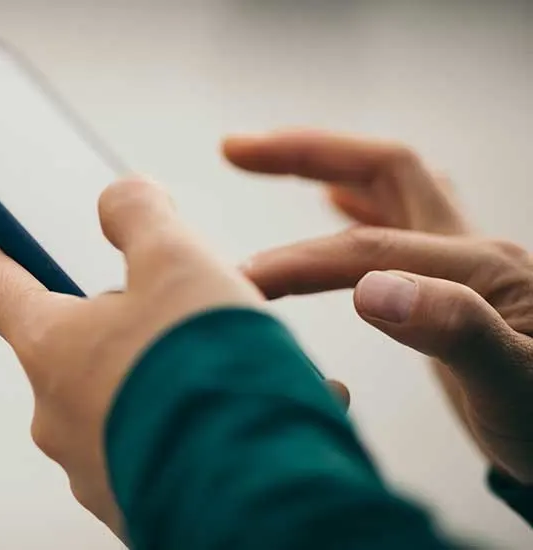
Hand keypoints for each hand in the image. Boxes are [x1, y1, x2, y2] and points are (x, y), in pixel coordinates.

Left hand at [0, 178, 266, 532]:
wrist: (252, 499)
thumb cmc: (206, 377)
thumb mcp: (178, 264)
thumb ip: (140, 216)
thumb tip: (118, 200)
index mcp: (51, 348)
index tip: (0, 234)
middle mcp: (58, 415)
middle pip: (78, 344)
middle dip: (131, 318)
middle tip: (186, 305)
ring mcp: (94, 466)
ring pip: (129, 397)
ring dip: (176, 375)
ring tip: (246, 368)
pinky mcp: (136, 502)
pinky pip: (161, 446)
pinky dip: (200, 424)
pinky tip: (261, 414)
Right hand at [228, 130, 532, 482]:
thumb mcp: (515, 385)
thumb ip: (455, 330)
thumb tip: (370, 290)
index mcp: (483, 268)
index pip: (367, 249)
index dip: (296, 260)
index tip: (237, 281)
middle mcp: (473, 249)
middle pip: (384, 169)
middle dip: (307, 153)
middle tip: (235, 150)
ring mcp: (466, 263)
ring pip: (391, 187)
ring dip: (327, 166)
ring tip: (266, 160)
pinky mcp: (455, 286)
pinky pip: (399, 220)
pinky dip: (356, 201)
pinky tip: (333, 202)